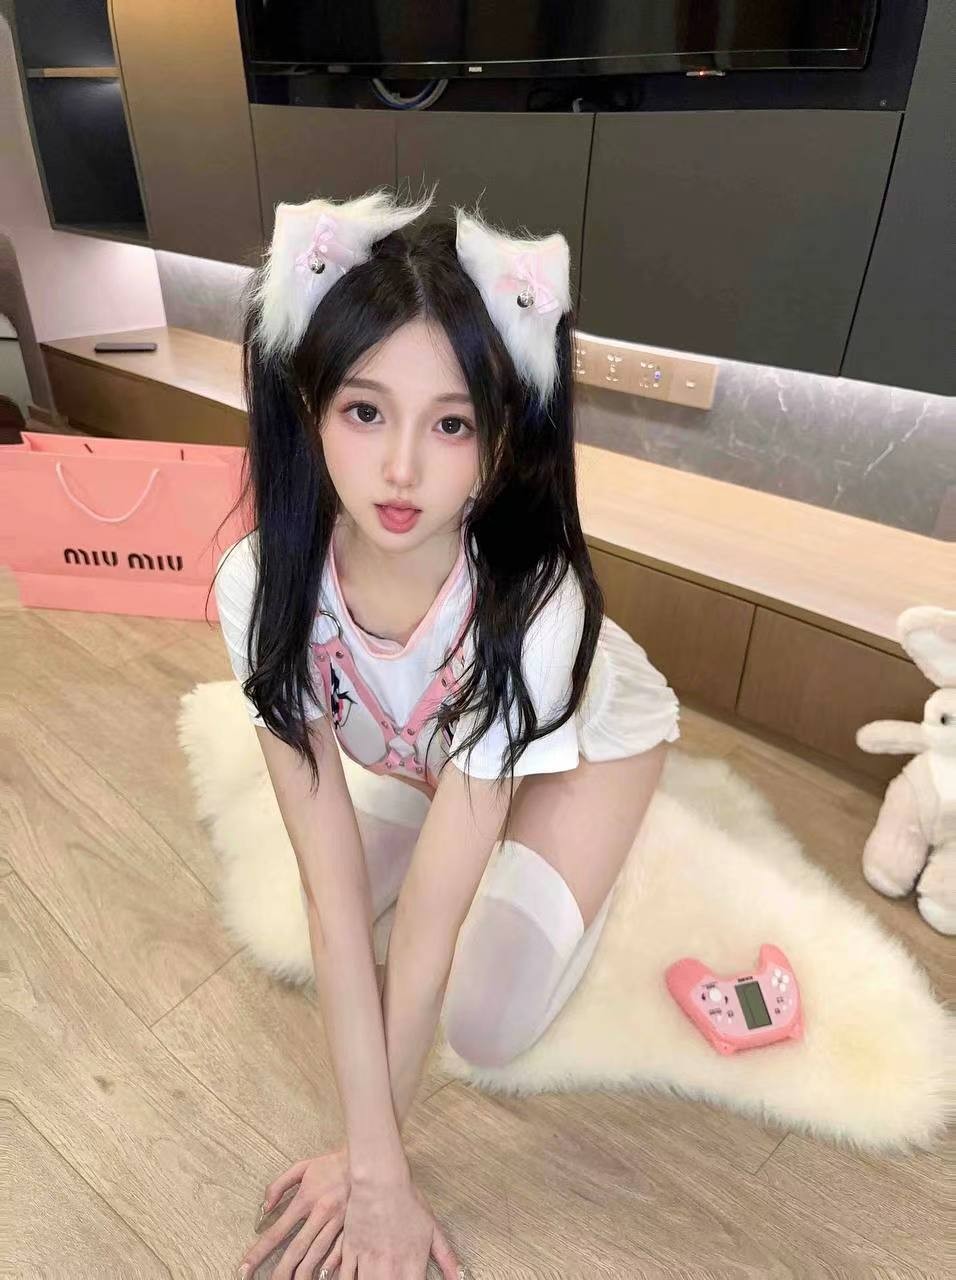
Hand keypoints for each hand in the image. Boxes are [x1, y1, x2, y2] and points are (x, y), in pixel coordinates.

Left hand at [236, 1147, 349, 1278]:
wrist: (366, 1160)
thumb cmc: (331, 1164)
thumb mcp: (302, 1167)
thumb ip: (279, 1185)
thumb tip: (264, 1207)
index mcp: (306, 1199)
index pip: (277, 1230)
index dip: (259, 1251)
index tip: (244, 1268)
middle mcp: (320, 1213)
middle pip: (297, 1249)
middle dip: (281, 1271)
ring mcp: (338, 1222)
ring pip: (317, 1254)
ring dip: (302, 1274)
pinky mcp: (352, 1227)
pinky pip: (339, 1252)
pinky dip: (329, 1267)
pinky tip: (321, 1278)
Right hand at [323, 1168, 462, 1279]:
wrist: (380, 1181)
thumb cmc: (407, 1201)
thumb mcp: (433, 1229)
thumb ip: (447, 1259)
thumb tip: (459, 1278)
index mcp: (411, 1264)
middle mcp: (389, 1268)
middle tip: (395, 1277)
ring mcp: (367, 1261)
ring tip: (381, 1277)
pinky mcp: (350, 1252)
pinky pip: (346, 1278)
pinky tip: (359, 1279)